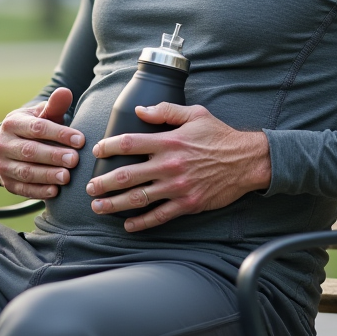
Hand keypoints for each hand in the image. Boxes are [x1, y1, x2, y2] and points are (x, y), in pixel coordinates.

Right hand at [0, 87, 85, 198]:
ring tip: (66, 177)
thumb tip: (65, 92)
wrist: (4, 147)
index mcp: (13, 123)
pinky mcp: (7, 183)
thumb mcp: (39, 115)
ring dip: (47, 175)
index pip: (37, 128)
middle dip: (53, 156)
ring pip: (25, 172)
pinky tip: (55, 191)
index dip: (59, 134)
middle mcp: (4, 144)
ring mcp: (3, 165)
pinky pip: (23, 189)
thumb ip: (54, 106)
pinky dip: (39, 191)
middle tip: (74, 160)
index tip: (80, 139)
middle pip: (30, 151)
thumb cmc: (30, 128)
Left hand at [85, 103, 271, 231]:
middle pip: (126, 175)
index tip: (97, 151)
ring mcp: (177, 187)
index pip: (129, 143)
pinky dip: (141, 223)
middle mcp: (169, 165)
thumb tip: (139, 110)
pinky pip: (159, 216)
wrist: (247, 161)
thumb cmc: (219, 135)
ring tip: (98, 207)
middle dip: (103, 183)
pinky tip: (127, 225)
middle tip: (89, 187)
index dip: (108, 147)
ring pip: (138, 198)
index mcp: (168, 141)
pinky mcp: (187, 204)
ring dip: (115, 204)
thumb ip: (165, 110)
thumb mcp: (195, 114)